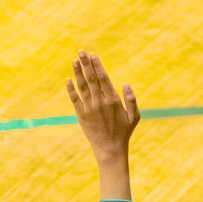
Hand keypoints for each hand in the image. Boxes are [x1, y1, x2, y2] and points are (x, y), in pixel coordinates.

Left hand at [67, 52, 138, 199]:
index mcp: (113, 100)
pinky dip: (70, 89)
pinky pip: (74, 99)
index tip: (93, 55)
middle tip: (81, 51)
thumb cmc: (124, 132)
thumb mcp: (134, 116)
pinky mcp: (81, 115)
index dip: (97, 65)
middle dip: (86, 64)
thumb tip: (125, 83)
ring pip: (82, 86)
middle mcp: (99, 102)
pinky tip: (68, 79)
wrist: (109, 149)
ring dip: (77, 73)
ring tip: (74, 61)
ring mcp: (89, 108)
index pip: (103, 78)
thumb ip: (131, 99)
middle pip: (91, 79)